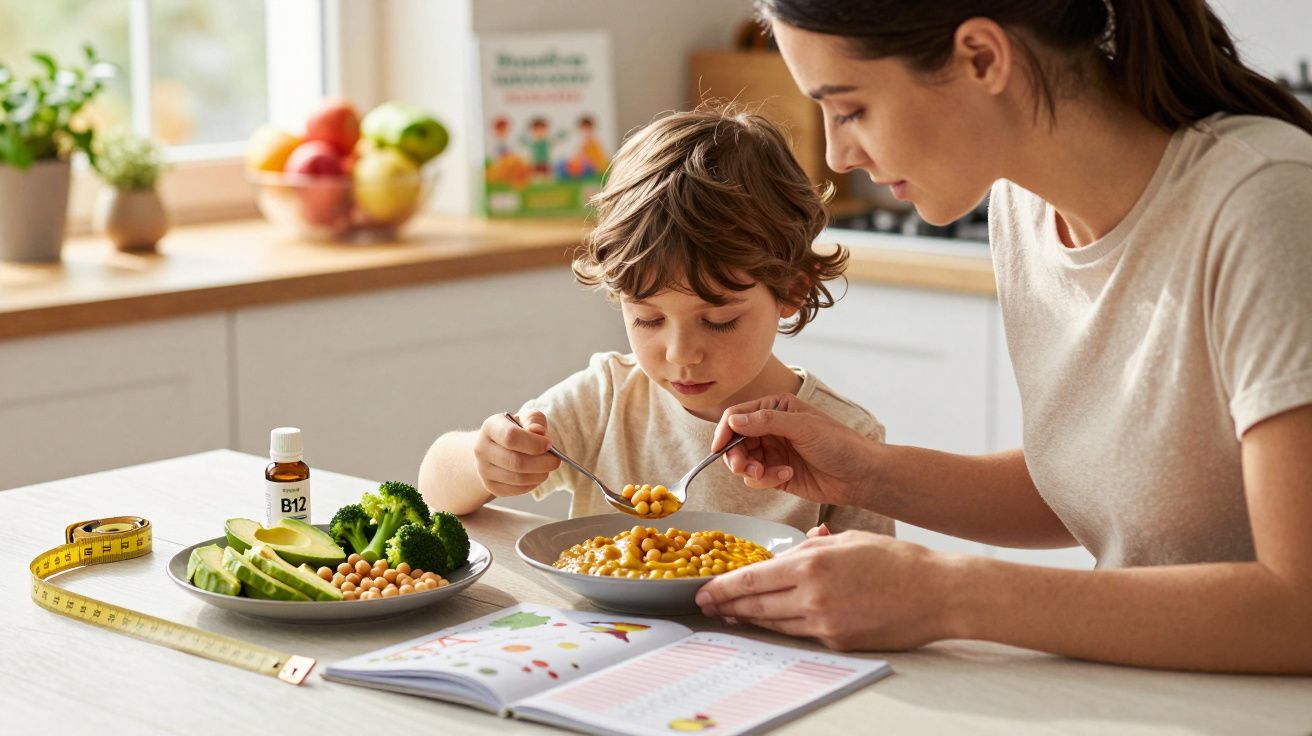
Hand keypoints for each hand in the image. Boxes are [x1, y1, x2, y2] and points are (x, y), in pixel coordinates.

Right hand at [474, 410, 560, 496]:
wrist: (497, 447)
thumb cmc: (517, 430)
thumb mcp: (526, 419)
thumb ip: (534, 420)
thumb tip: (539, 432)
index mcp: (490, 427)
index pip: (511, 437)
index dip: (534, 443)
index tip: (549, 444)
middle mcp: (482, 449)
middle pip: (516, 462)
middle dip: (542, 463)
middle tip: (555, 460)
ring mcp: (484, 470)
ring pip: (518, 478)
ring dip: (540, 474)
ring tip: (547, 467)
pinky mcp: (491, 486)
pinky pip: (516, 490)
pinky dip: (533, 484)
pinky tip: (537, 475)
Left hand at [695, 531, 955, 651]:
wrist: (938, 594)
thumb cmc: (899, 562)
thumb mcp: (853, 539)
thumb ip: (818, 544)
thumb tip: (799, 546)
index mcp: (813, 562)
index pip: (753, 577)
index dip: (724, 586)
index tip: (704, 589)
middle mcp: (813, 593)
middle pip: (756, 603)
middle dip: (727, 605)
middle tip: (706, 607)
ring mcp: (825, 621)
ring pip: (774, 622)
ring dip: (749, 619)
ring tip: (730, 616)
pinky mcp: (838, 641)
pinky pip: (800, 633)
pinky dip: (780, 628)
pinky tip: (769, 624)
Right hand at [711, 394, 882, 506]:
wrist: (860, 475)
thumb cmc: (839, 444)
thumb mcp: (803, 427)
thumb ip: (767, 422)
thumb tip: (733, 420)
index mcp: (775, 408)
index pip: (737, 415)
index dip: (724, 431)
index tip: (718, 449)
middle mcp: (770, 428)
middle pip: (735, 441)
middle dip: (736, 456)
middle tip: (744, 468)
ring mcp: (772, 452)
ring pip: (743, 462)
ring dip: (750, 470)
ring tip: (766, 475)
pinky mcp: (776, 475)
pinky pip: (756, 479)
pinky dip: (766, 480)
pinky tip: (787, 476)